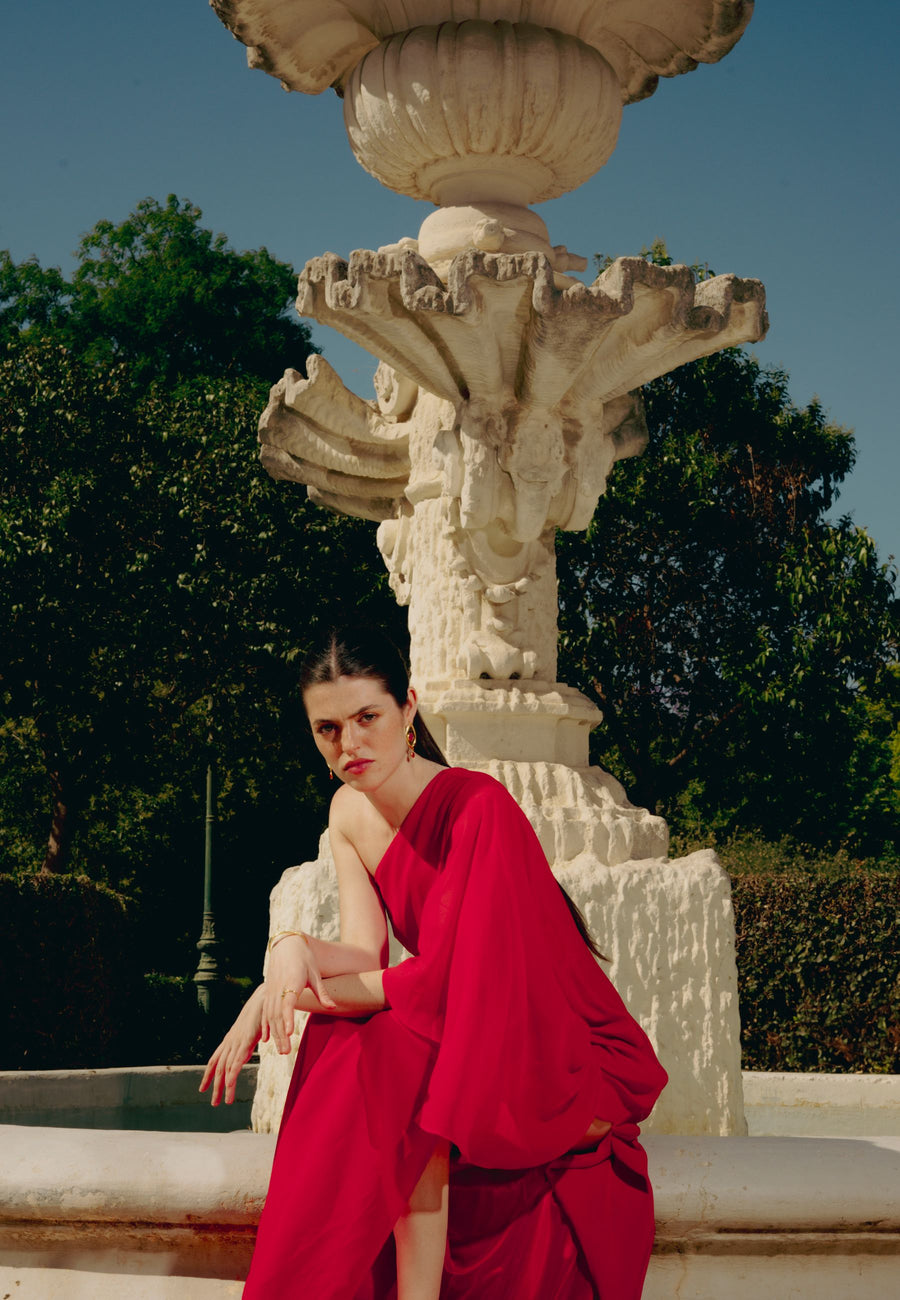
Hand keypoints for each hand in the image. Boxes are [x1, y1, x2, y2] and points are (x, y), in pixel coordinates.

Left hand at [199, 984, 264, 1106]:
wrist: (263, 998)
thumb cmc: (258, 1013)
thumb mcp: (249, 1031)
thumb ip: (245, 1043)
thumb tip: (244, 1052)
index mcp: (229, 1041)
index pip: (214, 1061)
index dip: (207, 1075)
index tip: (202, 1089)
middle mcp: (229, 1042)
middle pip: (217, 1068)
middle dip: (214, 1086)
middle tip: (213, 1103)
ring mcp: (236, 1042)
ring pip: (225, 1068)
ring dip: (223, 1086)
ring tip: (223, 1102)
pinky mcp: (245, 1041)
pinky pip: (236, 1060)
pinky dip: (231, 1073)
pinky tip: (229, 1085)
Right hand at [262, 934, 335, 1053]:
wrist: (287, 946)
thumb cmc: (304, 959)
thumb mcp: (315, 974)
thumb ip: (322, 993)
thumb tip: (333, 1007)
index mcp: (291, 982)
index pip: (288, 1003)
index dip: (287, 1018)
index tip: (288, 1032)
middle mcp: (278, 988)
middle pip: (277, 1014)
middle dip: (281, 1034)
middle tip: (286, 1052)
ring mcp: (270, 991)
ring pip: (270, 1016)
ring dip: (274, 1034)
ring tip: (281, 1050)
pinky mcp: (267, 993)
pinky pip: (264, 1012)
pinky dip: (265, 1026)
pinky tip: (266, 1039)